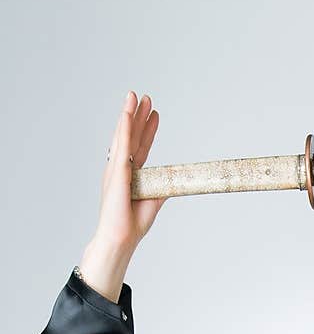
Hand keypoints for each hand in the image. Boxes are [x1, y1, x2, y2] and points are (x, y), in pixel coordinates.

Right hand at [92, 90, 164, 258]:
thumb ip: (162, 188)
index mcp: (130, 175)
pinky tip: (126, 115)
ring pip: (123, 136)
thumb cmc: (132, 224)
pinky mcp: (117, 173)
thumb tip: (175, 182)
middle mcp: (121, 169)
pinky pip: (121, 147)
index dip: (147, 130)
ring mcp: (117, 169)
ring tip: (134, 96)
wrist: (121, 238)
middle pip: (131, 136)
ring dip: (129, 114)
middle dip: (138, 116)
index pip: (140, 146)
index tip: (154, 114)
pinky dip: (123, 130)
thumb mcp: (153, 202)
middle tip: (145, 96)